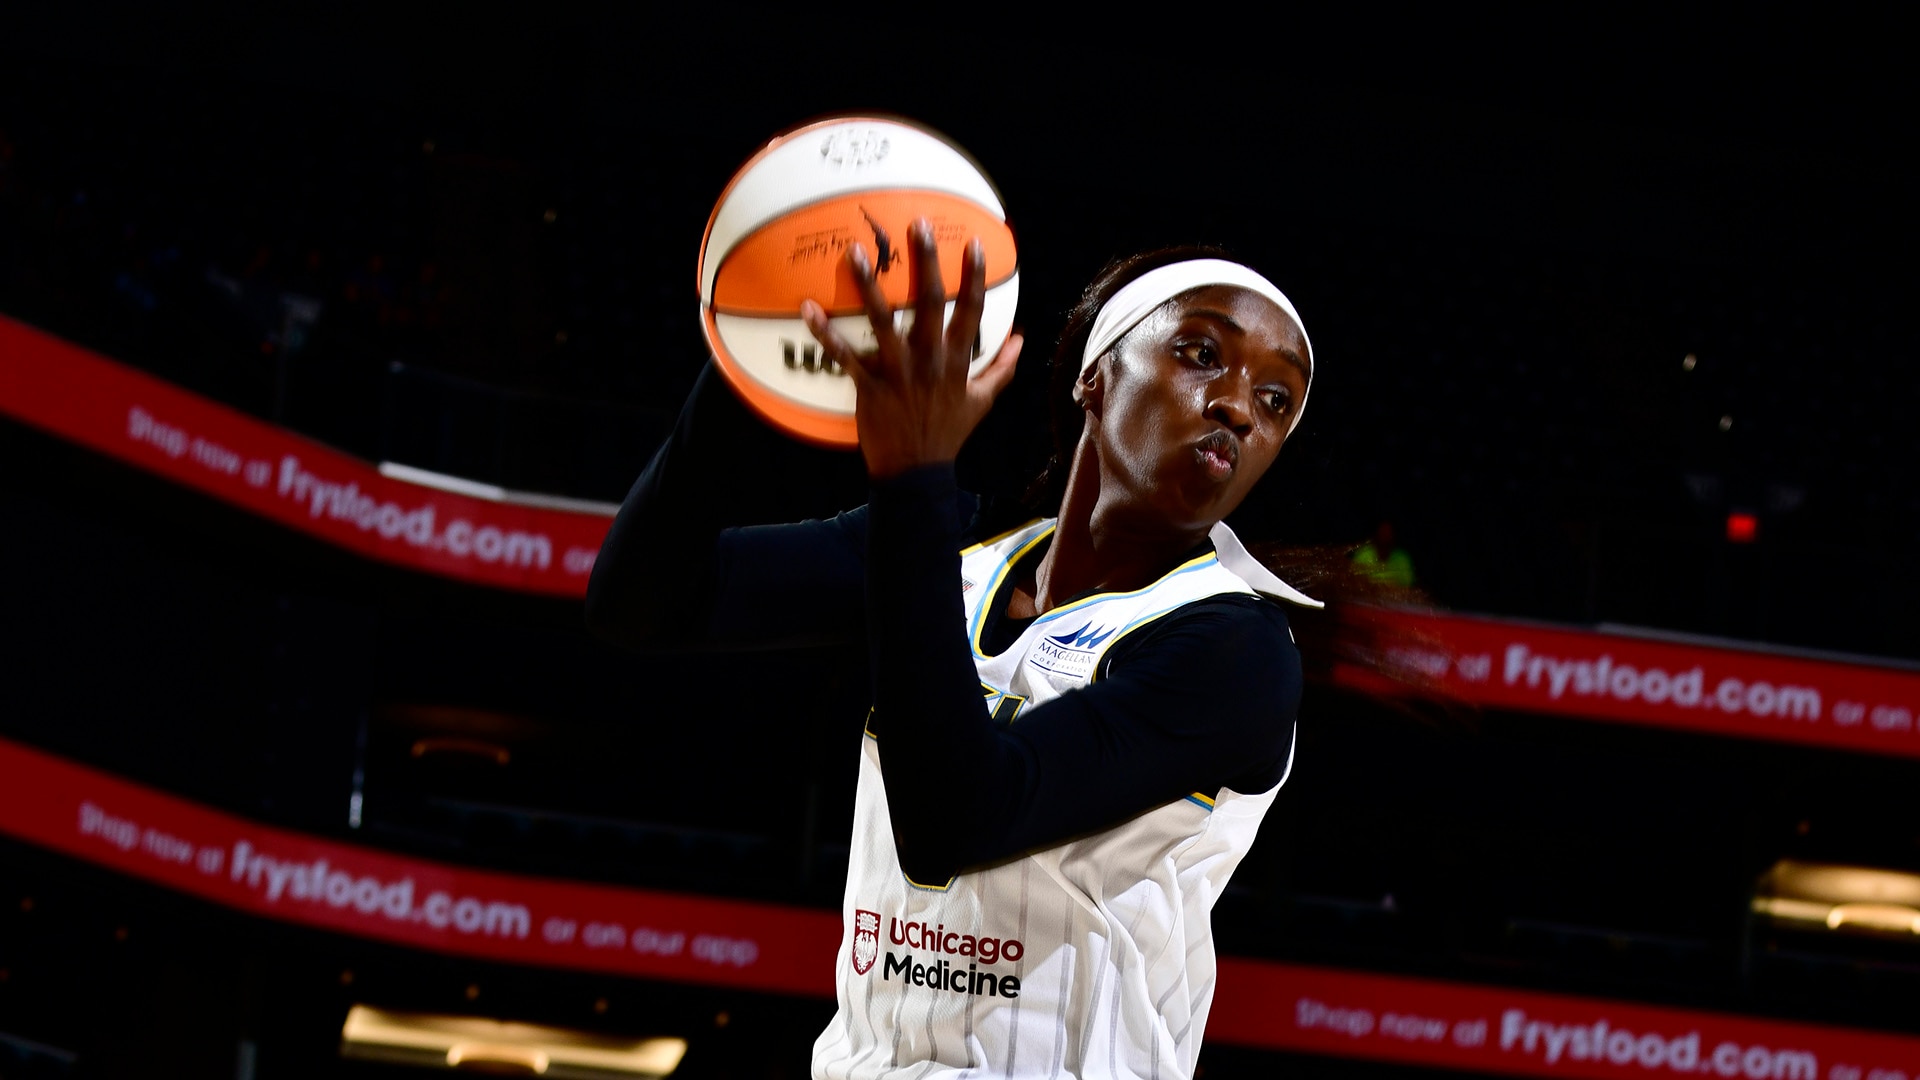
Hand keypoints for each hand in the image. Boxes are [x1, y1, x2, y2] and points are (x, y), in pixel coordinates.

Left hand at [801, 220, 1021, 478]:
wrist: (917, 472)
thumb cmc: (948, 434)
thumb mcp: (982, 401)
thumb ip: (1001, 367)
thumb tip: (1022, 338)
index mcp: (957, 361)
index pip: (971, 310)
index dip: (973, 276)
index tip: (972, 243)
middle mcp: (929, 360)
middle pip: (929, 302)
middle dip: (925, 261)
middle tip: (918, 224)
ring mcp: (898, 372)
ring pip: (883, 321)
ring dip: (868, 285)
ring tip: (855, 253)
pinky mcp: (870, 386)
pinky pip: (845, 355)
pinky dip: (825, 333)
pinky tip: (809, 308)